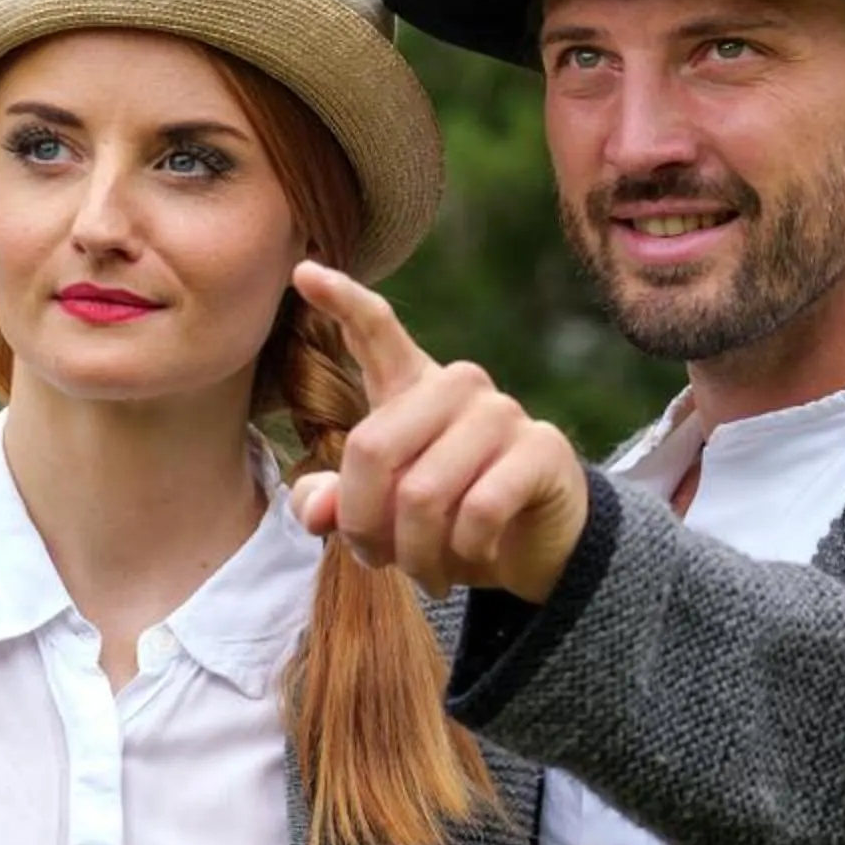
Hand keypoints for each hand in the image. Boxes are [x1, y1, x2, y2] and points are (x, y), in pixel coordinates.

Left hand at [288, 261, 590, 602]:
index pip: (375, 332)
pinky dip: (463, 552)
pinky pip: (477, 510)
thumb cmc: (449, 523)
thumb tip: (312, 511)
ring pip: (424, 491)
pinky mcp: (541, 448)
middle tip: (377, 560)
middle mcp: (458, 386)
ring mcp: (502, 413)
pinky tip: (472, 559)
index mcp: (413, 389)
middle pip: (374, 447)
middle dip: (364, 522)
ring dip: (414, 551)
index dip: (341, 302)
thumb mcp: (384, 519)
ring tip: (425, 573)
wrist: (537, 549)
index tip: (303, 272)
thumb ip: (340, 507)